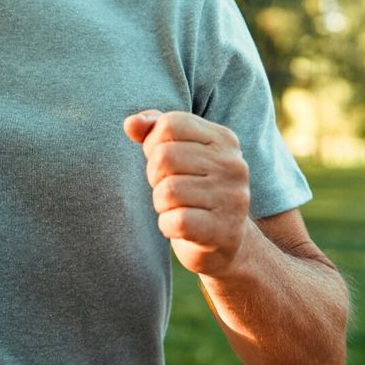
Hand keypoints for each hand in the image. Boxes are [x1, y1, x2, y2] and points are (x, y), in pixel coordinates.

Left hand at [123, 110, 251, 277]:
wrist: (223, 240)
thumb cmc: (193, 188)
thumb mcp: (176, 151)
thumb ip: (153, 129)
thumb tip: (131, 123)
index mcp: (223, 139)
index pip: (170, 124)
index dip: (153, 143)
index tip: (164, 161)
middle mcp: (233, 165)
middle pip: (164, 157)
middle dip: (155, 176)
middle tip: (170, 188)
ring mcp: (232, 199)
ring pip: (167, 191)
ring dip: (162, 203)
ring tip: (178, 207)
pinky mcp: (224, 231)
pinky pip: (176, 222)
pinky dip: (168, 226)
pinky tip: (181, 227)